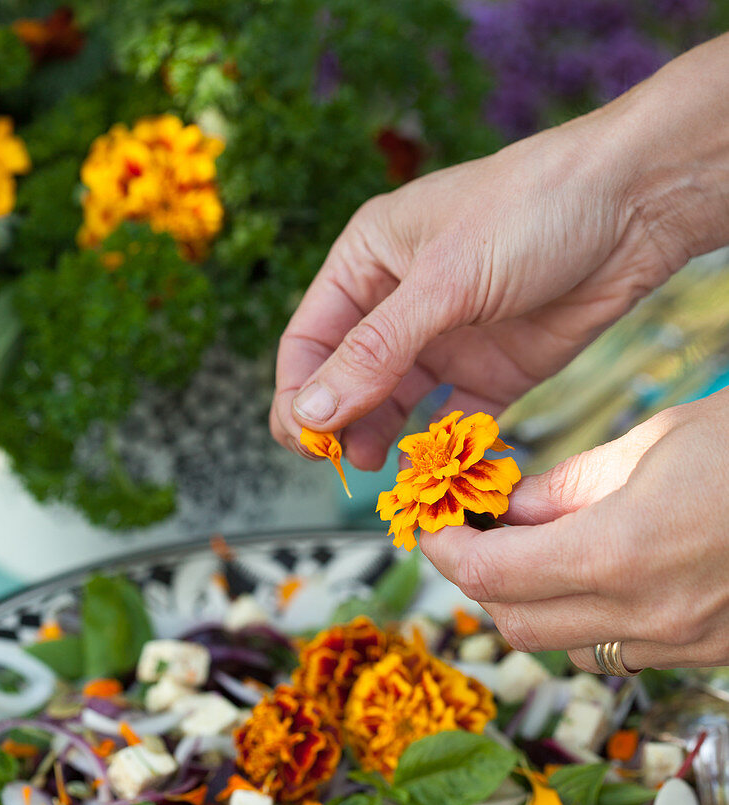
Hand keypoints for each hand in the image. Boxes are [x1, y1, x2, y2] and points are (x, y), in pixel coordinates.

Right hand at [270, 103, 683, 470]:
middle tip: (342, 464)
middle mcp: (399, 303)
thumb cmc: (532, 210)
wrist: (636, 206)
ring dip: (383, 438)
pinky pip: (453, 419)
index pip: (310, 340)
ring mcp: (446, 340)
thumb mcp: (445, 280)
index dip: (300, 393)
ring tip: (383, 467)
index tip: (305, 441)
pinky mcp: (492, 371)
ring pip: (395, 404)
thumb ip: (377, 351)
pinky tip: (438, 466)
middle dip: (339, 423)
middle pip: (347, 379)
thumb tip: (310, 411)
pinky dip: (443, 446)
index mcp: (368, 261)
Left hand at [419, 391, 728, 671]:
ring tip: (546, 554)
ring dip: (538, 607)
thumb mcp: (658, 439)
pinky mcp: (711, 652)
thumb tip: (511, 510)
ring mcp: (681, 642)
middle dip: (482, 580)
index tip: (433, 527)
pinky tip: (609, 578)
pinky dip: (594, 621)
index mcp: (620, 550)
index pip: (490, 573)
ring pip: (567, 648)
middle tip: (476, 536)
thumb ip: (570, 486)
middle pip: (516, 623)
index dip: (445, 550)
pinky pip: (622, 652)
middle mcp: (646, 614)